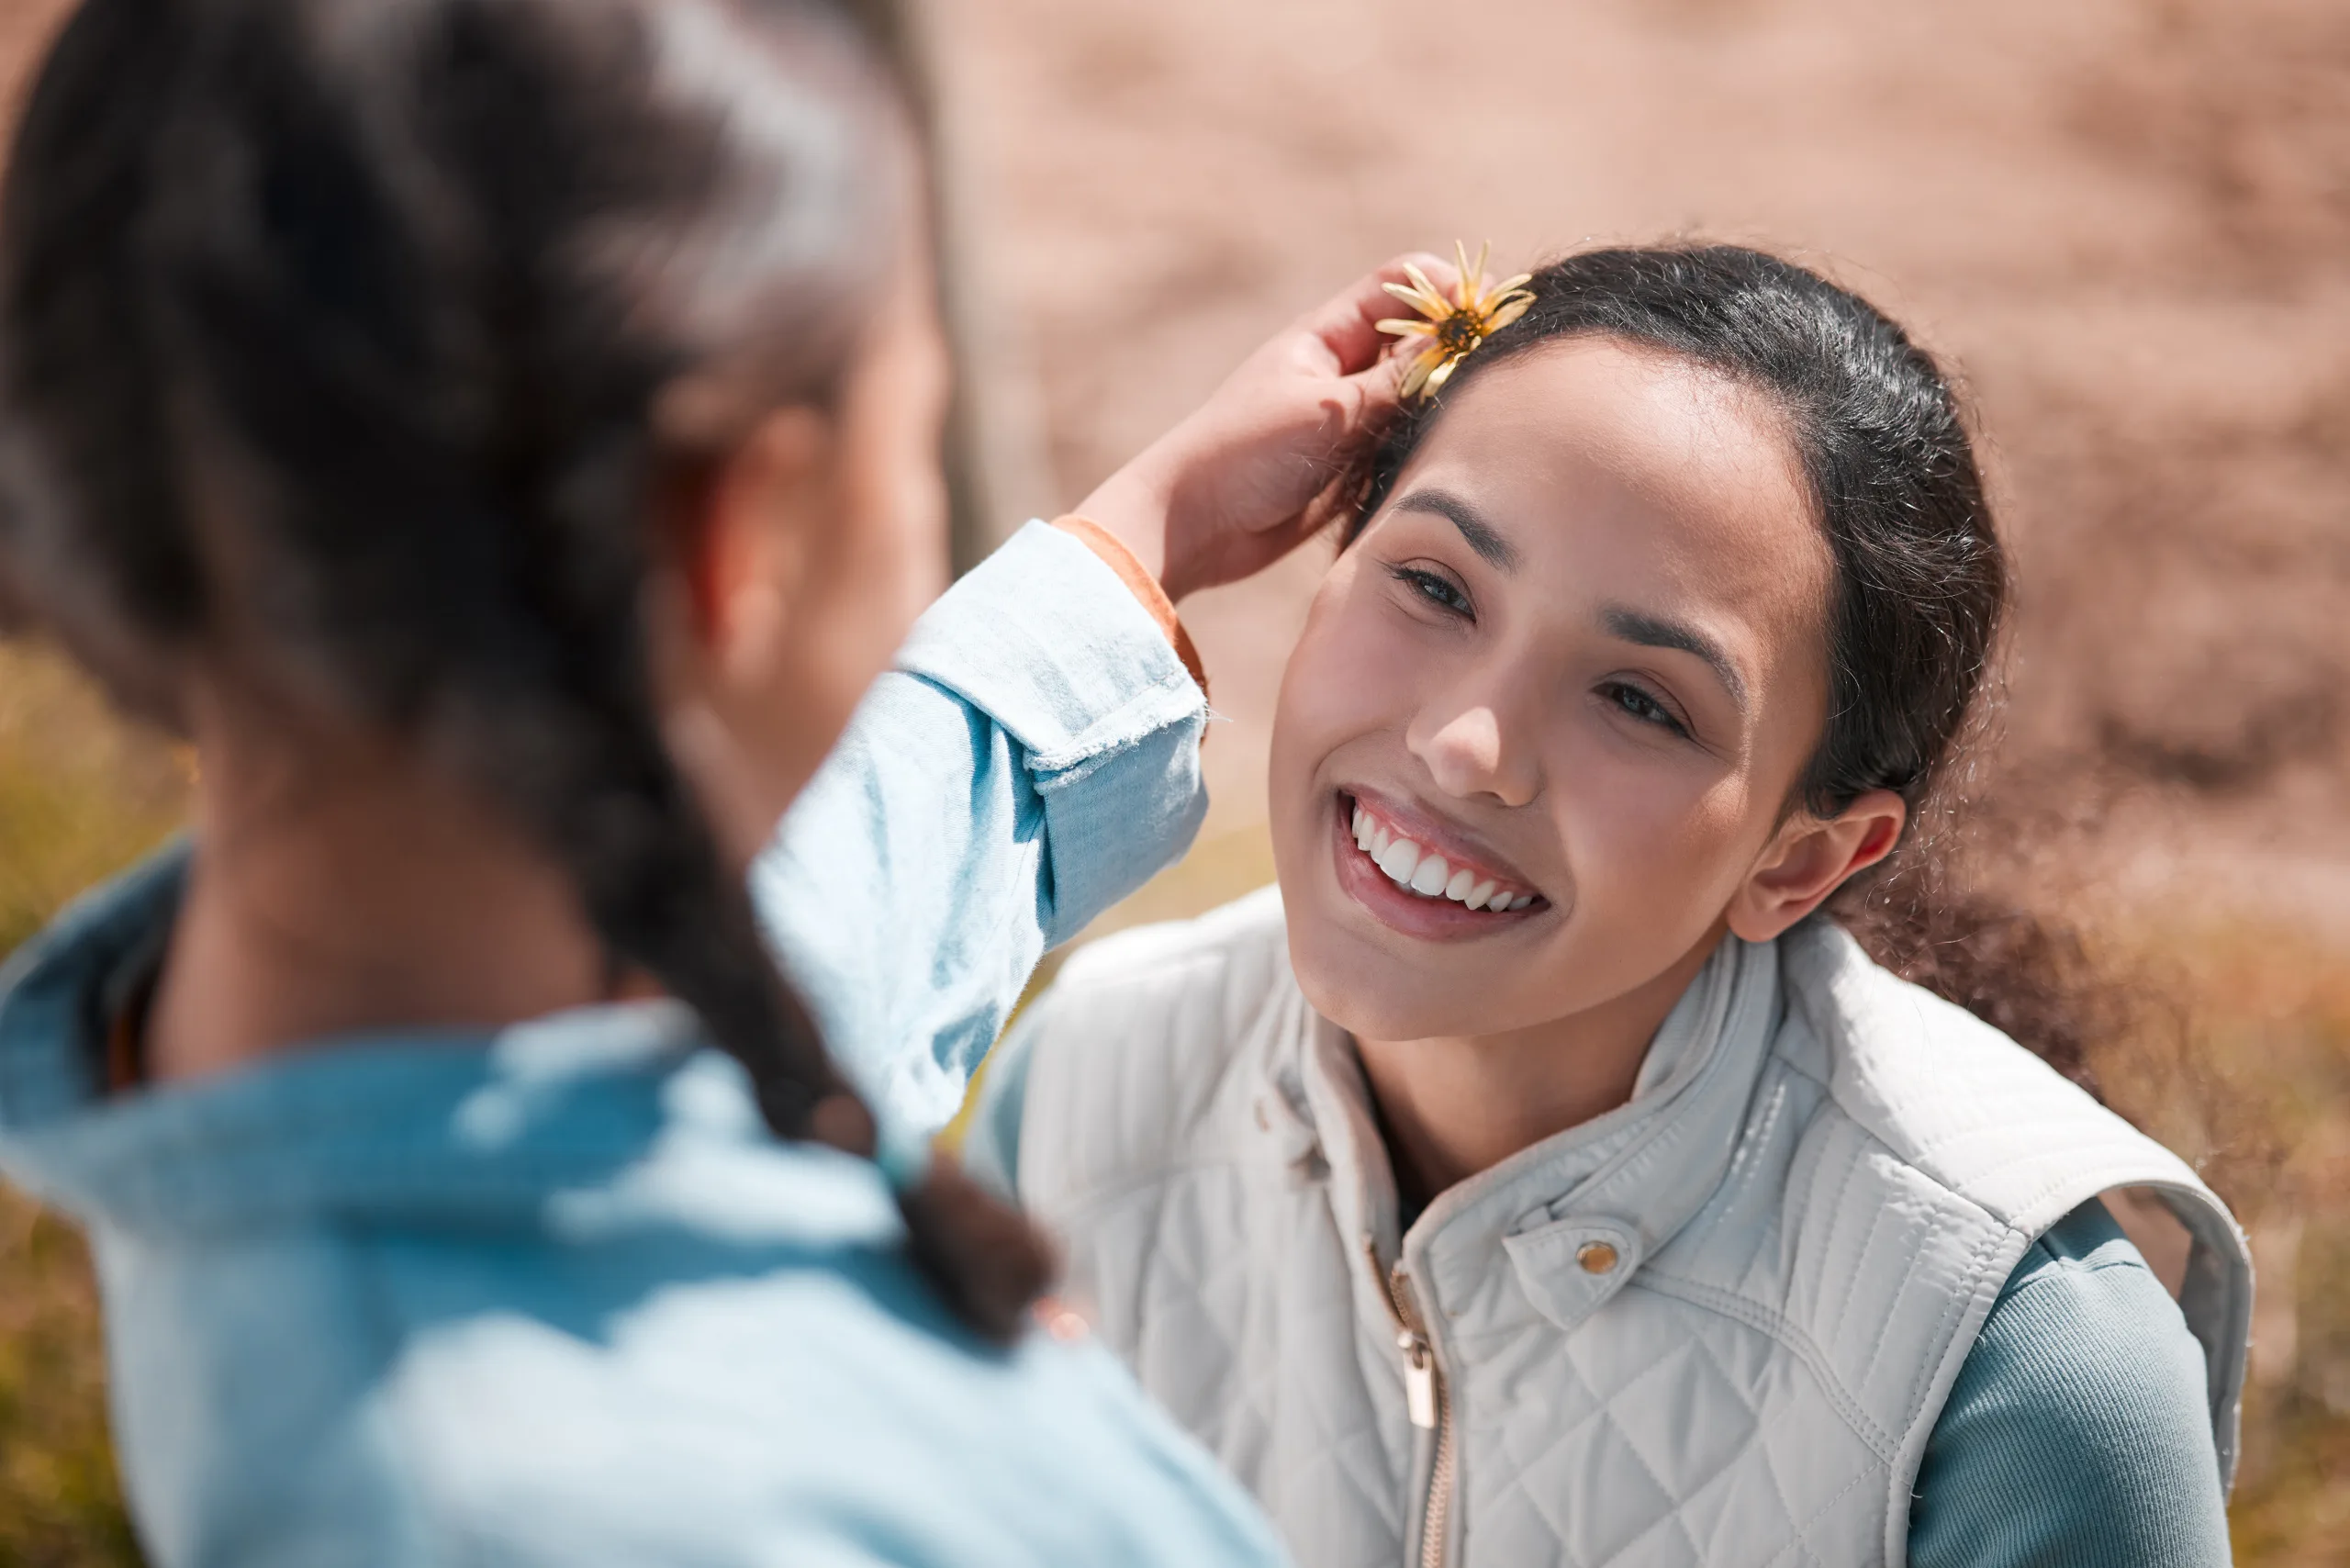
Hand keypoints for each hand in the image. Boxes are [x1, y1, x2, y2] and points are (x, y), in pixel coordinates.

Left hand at [1073, 254, 1452, 602]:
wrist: (1194, 525)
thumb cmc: (1242, 453)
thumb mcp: (1325, 411)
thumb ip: (1394, 383)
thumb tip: (1458, 347)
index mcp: (1327, 335)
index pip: (1402, 286)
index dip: (1446, 292)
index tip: (1479, 322)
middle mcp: (1344, 369)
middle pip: (1421, 340)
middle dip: (1457, 351)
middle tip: (1489, 377)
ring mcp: (1352, 417)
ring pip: (1421, 396)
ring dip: (1444, 405)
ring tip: (1469, 422)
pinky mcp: (1355, 464)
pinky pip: (1407, 445)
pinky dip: (1426, 448)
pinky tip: (1443, 460)